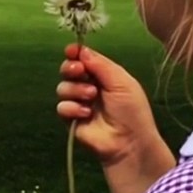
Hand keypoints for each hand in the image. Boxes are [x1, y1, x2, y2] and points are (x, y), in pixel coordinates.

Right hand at [56, 44, 174, 192]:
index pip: (84, 59)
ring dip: (75, 89)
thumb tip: (81, 50)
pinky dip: (72, 108)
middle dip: (70, 68)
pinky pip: (61, 107)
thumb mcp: (121, 81)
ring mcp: (79, 103)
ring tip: (91, 96)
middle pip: (68, 70)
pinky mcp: (71, 119)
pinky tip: (86, 114)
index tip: (71, 50)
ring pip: (62, 87)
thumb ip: (101, 65)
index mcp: (104, 75)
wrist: (128, 142)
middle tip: (79, 71)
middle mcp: (89, 86)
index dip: (76, 53)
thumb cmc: (131, 110)